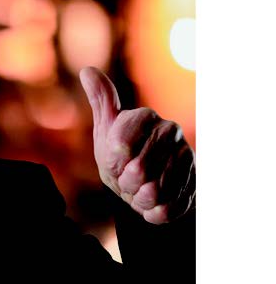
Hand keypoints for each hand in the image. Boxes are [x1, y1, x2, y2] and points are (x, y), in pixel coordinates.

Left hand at [79, 67, 194, 224]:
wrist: (145, 181)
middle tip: (126, 181)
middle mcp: (171, 132)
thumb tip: (87, 71)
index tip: (114, 161)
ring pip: (155, 191)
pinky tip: (152, 205)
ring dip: (139, 199)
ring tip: (139, 192)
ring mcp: (186, 157)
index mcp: (146, 117)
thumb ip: (102, 101)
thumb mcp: (106, 128)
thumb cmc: (120, 152)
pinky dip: (155, 213)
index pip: (120, 144)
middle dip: (125, 183)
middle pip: (138, 170)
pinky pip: (169, 208)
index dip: (112, 161)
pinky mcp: (195, 183)